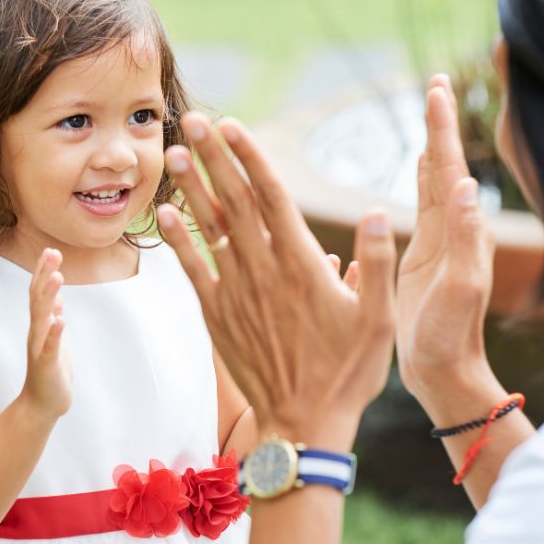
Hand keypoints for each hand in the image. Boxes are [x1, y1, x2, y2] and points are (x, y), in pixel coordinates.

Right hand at [19, 248, 72, 421]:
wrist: (43, 404)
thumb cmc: (50, 369)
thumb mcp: (53, 339)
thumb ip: (51, 317)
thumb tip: (54, 297)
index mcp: (40, 326)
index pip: (38, 293)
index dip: (43, 272)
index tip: (50, 250)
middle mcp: (36, 333)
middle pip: (37, 299)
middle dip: (44, 275)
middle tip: (52, 252)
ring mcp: (40, 348)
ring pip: (42, 319)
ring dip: (48, 297)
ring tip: (57, 277)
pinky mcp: (47, 365)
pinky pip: (50, 347)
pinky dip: (54, 333)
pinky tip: (60, 320)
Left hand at [158, 113, 397, 451]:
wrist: (303, 424)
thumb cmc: (346, 373)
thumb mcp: (379, 321)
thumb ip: (377, 265)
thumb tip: (375, 213)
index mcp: (301, 264)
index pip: (271, 197)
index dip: (250, 157)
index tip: (232, 125)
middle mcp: (263, 270)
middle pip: (234, 201)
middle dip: (213, 157)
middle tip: (194, 119)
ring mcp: (236, 292)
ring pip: (209, 229)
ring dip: (190, 188)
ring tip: (173, 153)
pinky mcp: (217, 316)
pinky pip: (192, 271)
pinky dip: (177, 241)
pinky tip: (164, 215)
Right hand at [396, 75, 500, 413]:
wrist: (443, 370)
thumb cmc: (449, 338)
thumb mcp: (459, 290)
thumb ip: (465, 241)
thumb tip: (465, 186)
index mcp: (462, 233)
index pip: (451, 168)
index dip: (442, 129)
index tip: (436, 89)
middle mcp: (455, 229)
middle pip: (445, 163)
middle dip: (440, 123)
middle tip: (436, 84)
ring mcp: (441, 240)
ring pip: (435, 178)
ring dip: (433, 141)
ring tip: (430, 109)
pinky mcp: (424, 253)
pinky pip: (422, 201)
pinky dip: (422, 173)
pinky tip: (421, 161)